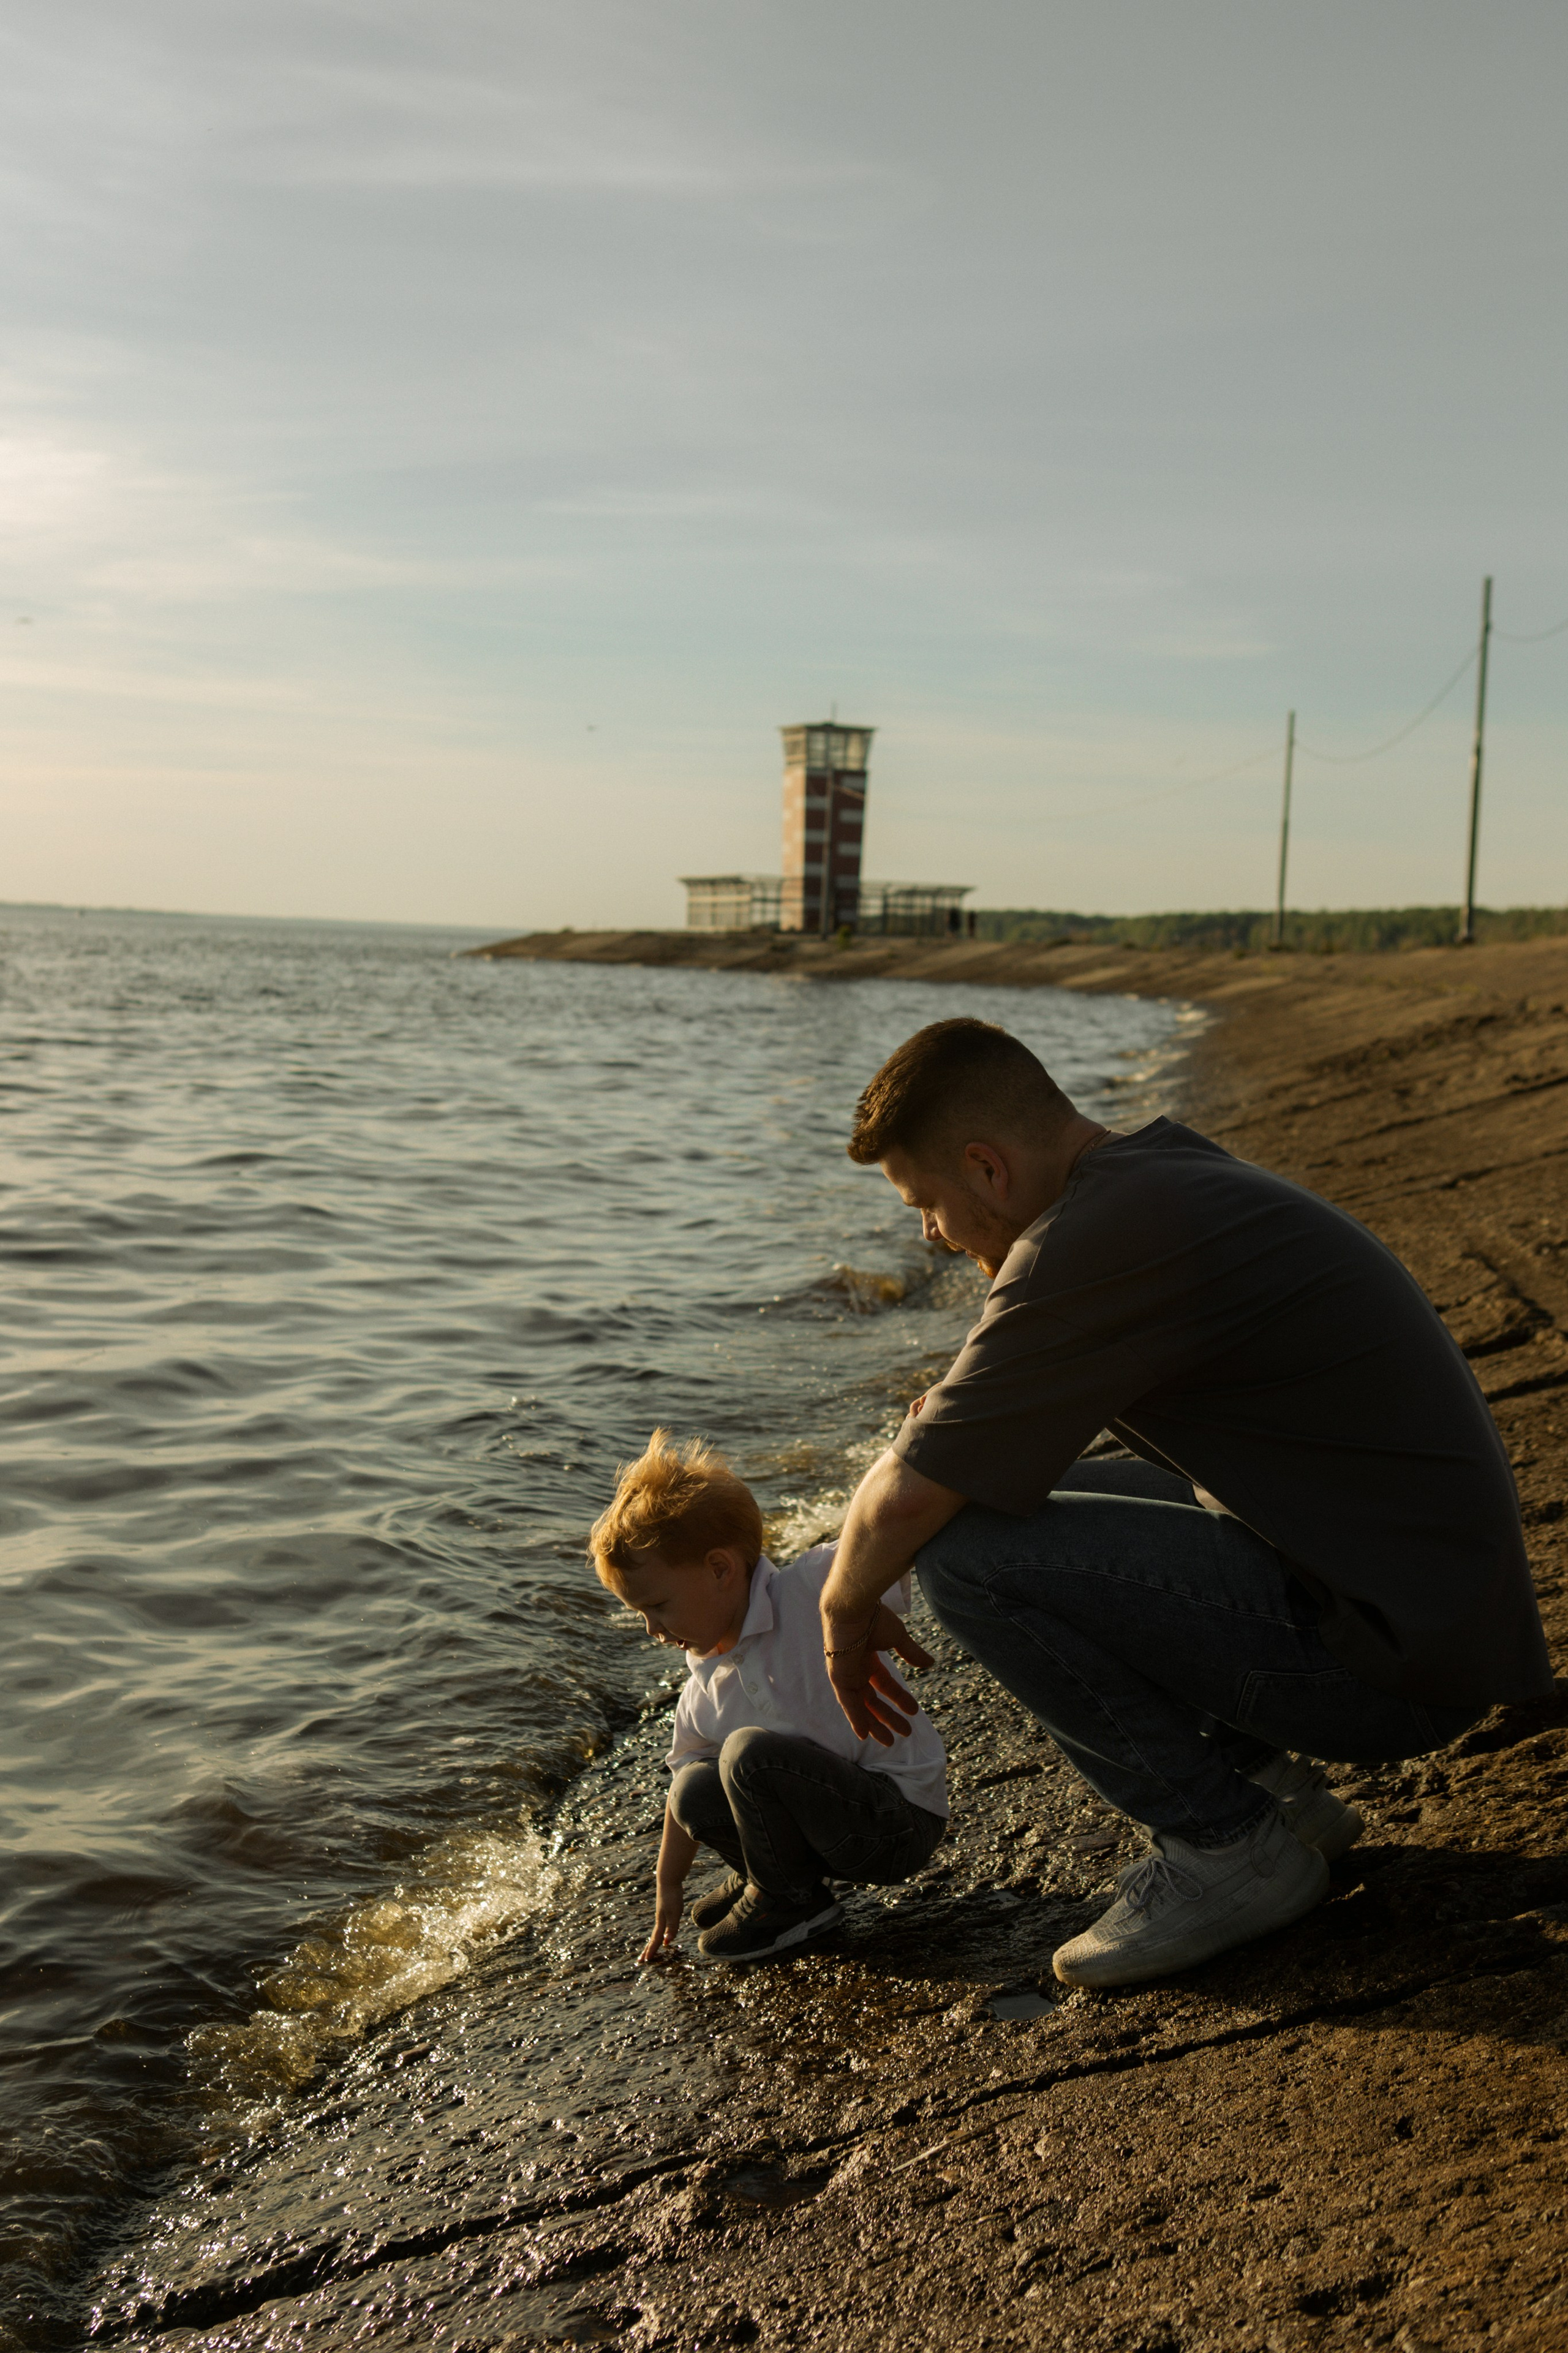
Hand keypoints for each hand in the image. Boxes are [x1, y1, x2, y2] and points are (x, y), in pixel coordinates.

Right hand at [640, 1881, 683, 1963]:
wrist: (669, 1879)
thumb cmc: (672, 1896)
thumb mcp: (674, 1913)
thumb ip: (671, 1927)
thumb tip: (666, 1942)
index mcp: (661, 1922)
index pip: (655, 1940)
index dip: (651, 1951)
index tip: (645, 1962)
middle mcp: (660, 1920)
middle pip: (653, 1938)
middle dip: (647, 1950)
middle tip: (640, 1960)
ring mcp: (661, 1914)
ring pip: (656, 1932)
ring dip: (653, 1942)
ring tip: (649, 1949)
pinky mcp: (665, 1910)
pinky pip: (661, 1926)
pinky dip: (659, 1933)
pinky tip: (661, 1932)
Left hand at [823, 1601, 935, 1745]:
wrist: (854, 1606)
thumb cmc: (874, 1616)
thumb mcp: (898, 1637)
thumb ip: (911, 1653)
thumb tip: (930, 1663)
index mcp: (867, 1658)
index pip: (884, 1684)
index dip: (899, 1698)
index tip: (914, 1711)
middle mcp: (855, 1668)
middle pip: (872, 1700)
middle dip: (888, 1717)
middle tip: (905, 1733)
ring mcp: (846, 1674)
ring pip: (861, 1706)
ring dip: (874, 1724)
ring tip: (889, 1741)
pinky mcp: (838, 1677)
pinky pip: (847, 1703)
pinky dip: (855, 1719)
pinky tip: (864, 1734)